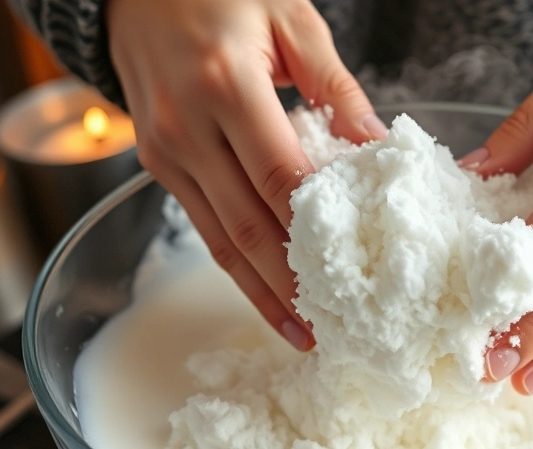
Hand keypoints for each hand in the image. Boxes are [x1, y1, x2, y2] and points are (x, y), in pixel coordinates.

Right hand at [107, 0, 385, 349]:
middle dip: (292, 285)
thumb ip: (336, 86)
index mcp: (225, 86)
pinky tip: (265, 291)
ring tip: (301, 332)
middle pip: (248, 226)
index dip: (316, 231)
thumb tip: (375, 145)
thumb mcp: (290, 20)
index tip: (358, 274)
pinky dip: (236, 264)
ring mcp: (165, 151)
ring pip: (220, 239)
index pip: (280, 176)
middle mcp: (186, 128)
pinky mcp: (157, 164)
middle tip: (334, 329)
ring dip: (262, 291)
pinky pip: (202, 225)